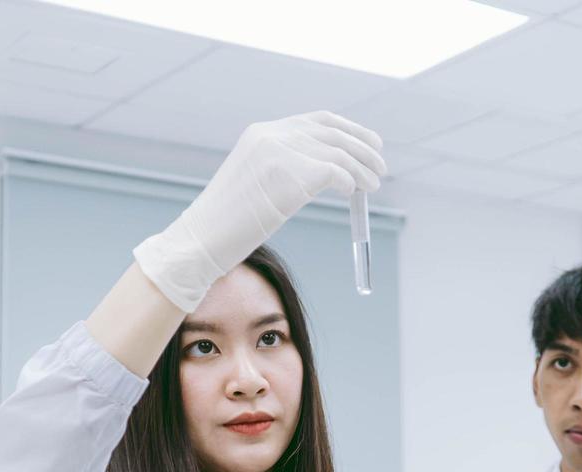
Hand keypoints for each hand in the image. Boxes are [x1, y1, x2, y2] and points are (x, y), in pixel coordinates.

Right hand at [133, 111, 385, 311]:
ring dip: (363, 168)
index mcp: (262, 133)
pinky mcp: (288, 175)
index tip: (370, 144)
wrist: (201, 240)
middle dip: (363, 147)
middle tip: (380, 167)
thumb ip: (287, 169)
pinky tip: (353, 193)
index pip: (318, 120)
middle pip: (333, 132)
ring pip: (338, 153)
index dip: (349, 130)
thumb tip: (332, 174)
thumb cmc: (228, 224)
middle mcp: (270, 135)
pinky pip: (334, 172)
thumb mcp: (256, 183)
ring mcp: (278, 152)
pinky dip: (350, 182)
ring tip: (373, 184)